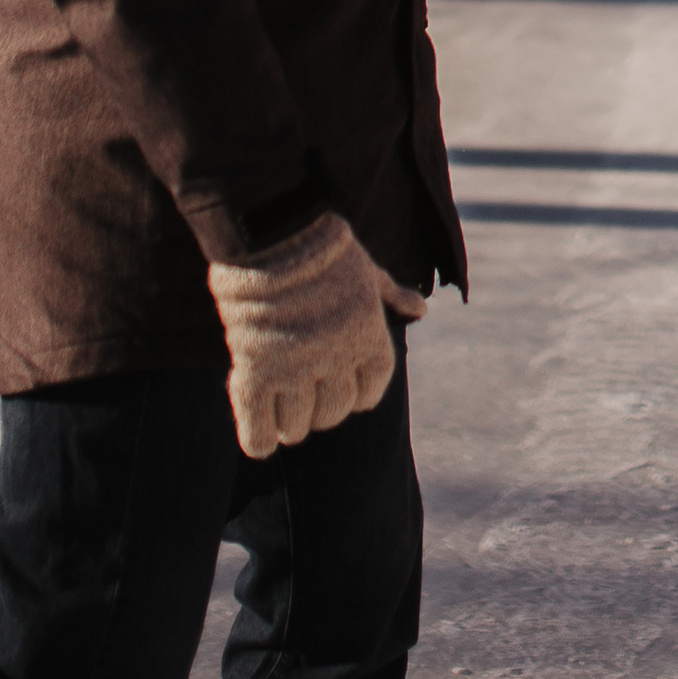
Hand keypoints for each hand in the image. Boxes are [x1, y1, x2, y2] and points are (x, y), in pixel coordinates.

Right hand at [207, 211, 423, 457]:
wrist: (275, 234)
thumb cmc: (323, 248)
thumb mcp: (368, 271)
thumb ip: (392, 296)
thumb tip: (422, 310)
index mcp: (369, 337)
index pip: (372, 389)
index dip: (361, 397)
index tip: (351, 398)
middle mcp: (336, 360)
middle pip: (334, 411)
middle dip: (323, 413)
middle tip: (308, 405)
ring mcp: (295, 368)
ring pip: (298, 424)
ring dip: (293, 427)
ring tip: (286, 422)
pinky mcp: (255, 370)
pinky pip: (258, 423)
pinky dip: (259, 438)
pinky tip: (261, 444)